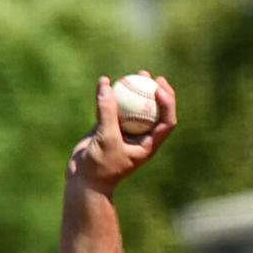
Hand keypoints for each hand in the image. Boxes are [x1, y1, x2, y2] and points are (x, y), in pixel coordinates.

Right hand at [66, 73, 176, 194]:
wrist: (84, 180)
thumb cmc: (101, 166)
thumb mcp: (106, 138)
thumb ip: (107, 112)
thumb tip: (106, 84)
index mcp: (149, 144)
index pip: (167, 122)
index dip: (168, 104)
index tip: (159, 88)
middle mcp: (140, 137)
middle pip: (155, 112)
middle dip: (158, 93)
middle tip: (153, 77)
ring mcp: (125, 132)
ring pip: (134, 107)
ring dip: (137, 90)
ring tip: (139, 73)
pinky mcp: (108, 128)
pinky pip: (113, 108)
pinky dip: (112, 95)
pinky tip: (107, 81)